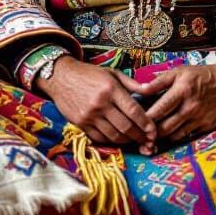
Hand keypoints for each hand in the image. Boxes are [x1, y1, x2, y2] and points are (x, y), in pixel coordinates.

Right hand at [41, 57, 158, 153]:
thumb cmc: (89, 73)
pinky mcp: (80, 124)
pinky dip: (112, 141)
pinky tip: (119, 139)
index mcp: (111, 88)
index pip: (133, 110)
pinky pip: (100, 138)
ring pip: (114, 136)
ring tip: (136, 141)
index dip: (146, 124)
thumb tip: (150, 90)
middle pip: (126, 127)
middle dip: (140, 136)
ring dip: (128, 141)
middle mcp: (100, 103)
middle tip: (149, 141)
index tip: (154, 131)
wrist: (61, 77)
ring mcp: (89, 115)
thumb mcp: (112, 73)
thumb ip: (131, 83)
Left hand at [144, 57, 215, 145]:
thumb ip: (159, 82)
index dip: (145, 118)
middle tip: (139, 134)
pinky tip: (168, 134)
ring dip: (162, 137)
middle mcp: (191, 107)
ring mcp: (199, 119)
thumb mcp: (180, 71)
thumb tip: (140, 89)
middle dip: (150, 133)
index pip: (160, 109)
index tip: (134, 121)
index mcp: (182, 90)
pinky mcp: (206, 127)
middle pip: (165, 127)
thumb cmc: (201, 75)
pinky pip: (186, 137)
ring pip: (174, 135)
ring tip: (150, 136)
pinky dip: (175, 136)